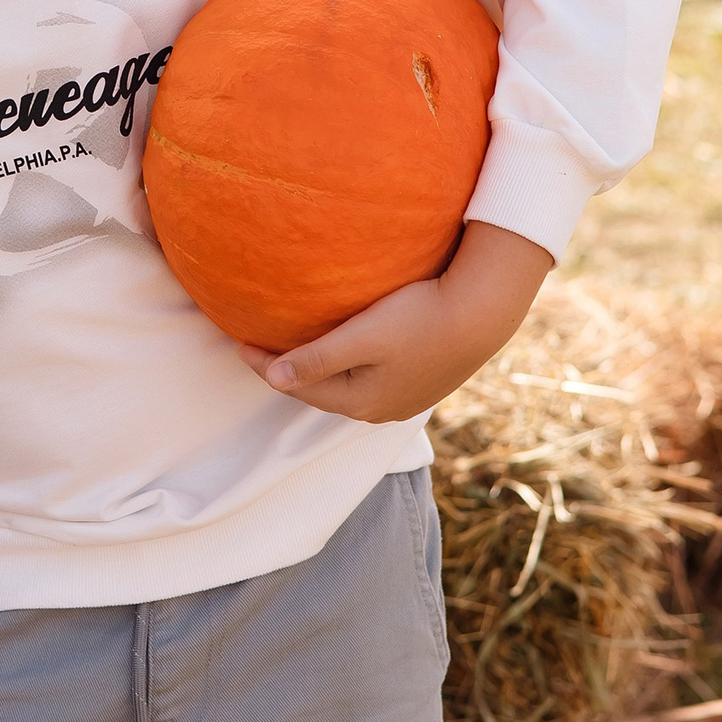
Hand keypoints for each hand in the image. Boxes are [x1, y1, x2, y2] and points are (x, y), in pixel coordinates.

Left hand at [240, 223, 554, 422]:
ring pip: (345, 384)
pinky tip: (343, 347)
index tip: (238, 340)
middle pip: (319, 389)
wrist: (482, 313)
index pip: (297, 385)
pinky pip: (368, 375)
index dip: (265, 364)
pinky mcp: (419, 379)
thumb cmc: (419, 318)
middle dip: (288, 369)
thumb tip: (272, 377)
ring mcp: (402, 397)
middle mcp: (380, 408)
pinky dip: (346, 364)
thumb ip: (317, 359)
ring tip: (293, 346)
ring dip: (317, 367)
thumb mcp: (361, 337)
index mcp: (360, 401)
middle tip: (258, 344)